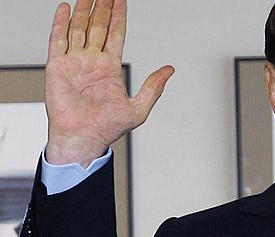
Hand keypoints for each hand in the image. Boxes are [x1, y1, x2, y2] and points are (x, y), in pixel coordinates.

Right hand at [45, 0, 173, 165]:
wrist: (83, 138)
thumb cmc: (107, 128)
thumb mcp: (139, 108)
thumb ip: (154, 87)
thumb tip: (170, 70)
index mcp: (110, 69)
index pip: (115, 35)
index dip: (119, 17)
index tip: (121, 1)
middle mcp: (91, 62)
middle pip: (97, 27)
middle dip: (102, 8)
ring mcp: (74, 62)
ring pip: (78, 29)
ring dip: (83, 11)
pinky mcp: (57, 66)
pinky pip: (58, 40)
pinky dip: (60, 23)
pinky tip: (64, 8)